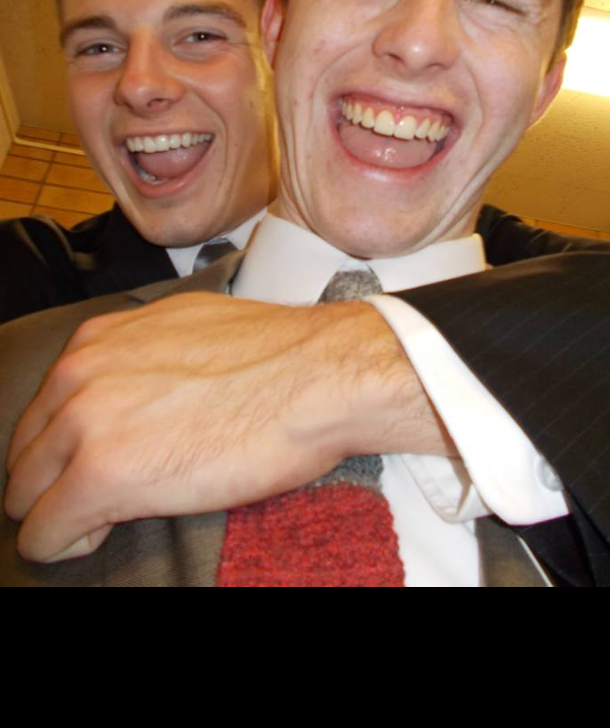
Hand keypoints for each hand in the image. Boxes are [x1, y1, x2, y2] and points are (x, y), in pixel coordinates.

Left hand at [5, 292, 448, 561]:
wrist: (316, 377)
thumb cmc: (275, 358)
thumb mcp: (186, 330)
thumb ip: (139, 358)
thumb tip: (137, 388)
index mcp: (96, 342)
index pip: (43, 409)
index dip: (69, 445)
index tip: (98, 463)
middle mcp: (78, 376)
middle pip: (26, 452)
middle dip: (55, 481)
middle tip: (100, 499)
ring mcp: (85, 425)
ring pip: (24, 495)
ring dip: (58, 513)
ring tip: (106, 518)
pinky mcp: (100, 477)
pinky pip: (43, 533)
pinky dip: (64, 544)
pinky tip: (104, 534)